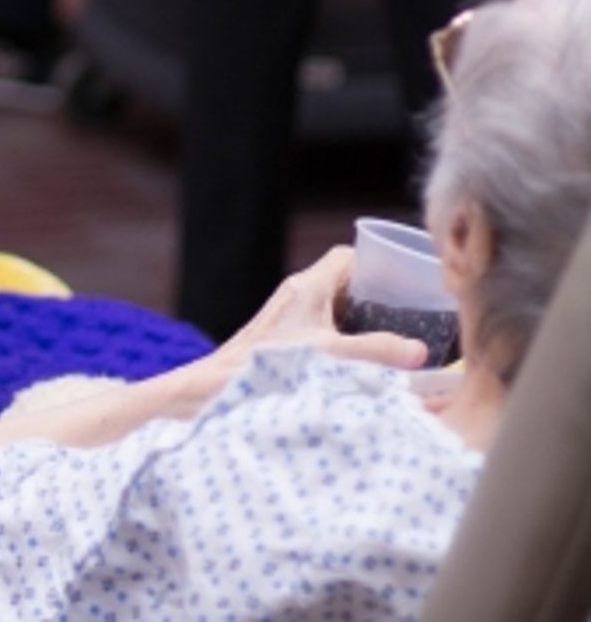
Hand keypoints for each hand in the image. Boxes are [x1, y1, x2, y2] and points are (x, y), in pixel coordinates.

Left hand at [216, 247, 429, 373]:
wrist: (221, 385)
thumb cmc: (271, 364)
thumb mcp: (331, 355)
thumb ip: (375, 351)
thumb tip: (420, 351)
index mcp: (309, 286)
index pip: (347, 257)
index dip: (376, 263)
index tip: (403, 280)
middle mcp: (298, 294)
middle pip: (344, 281)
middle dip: (374, 294)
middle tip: (405, 314)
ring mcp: (289, 315)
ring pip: (333, 305)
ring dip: (359, 318)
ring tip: (389, 339)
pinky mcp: (284, 336)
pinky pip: (321, 325)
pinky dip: (342, 336)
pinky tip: (357, 362)